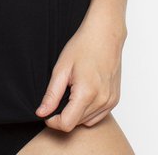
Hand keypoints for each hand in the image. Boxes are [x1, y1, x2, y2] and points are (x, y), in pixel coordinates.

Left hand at [34, 6, 126, 131]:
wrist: (105, 34)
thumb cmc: (83, 46)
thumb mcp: (61, 68)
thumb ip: (51, 94)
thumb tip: (41, 113)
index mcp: (86, 93)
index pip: (67, 124)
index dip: (53, 121)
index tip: (47, 113)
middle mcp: (102, 100)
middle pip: (77, 123)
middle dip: (64, 115)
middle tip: (60, 95)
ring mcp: (111, 100)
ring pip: (88, 121)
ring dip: (76, 113)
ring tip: (72, 91)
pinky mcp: (115, 99)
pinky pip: (98, 115)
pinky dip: (88, 110)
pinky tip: (84, 93)